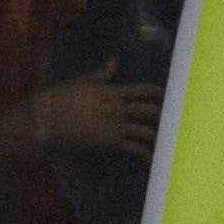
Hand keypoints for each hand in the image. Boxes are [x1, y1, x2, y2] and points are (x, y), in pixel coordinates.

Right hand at [10, 74, 161, 161]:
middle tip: (175, 121)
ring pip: (147, 130)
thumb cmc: (60, 99)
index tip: (170, 96)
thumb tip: (114, 60)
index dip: (159, 93)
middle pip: (150, 110)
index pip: (143, 90)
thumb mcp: (83, 81)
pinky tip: (152, 162)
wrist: (48, 118)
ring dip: (158, 138)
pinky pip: (136, 149)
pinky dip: (146, 155)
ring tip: (166, 145)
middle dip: (164, 116)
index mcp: (112, 90)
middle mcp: (118, 106)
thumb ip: (102, 74)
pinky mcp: (111, 142)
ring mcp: (116, 125)